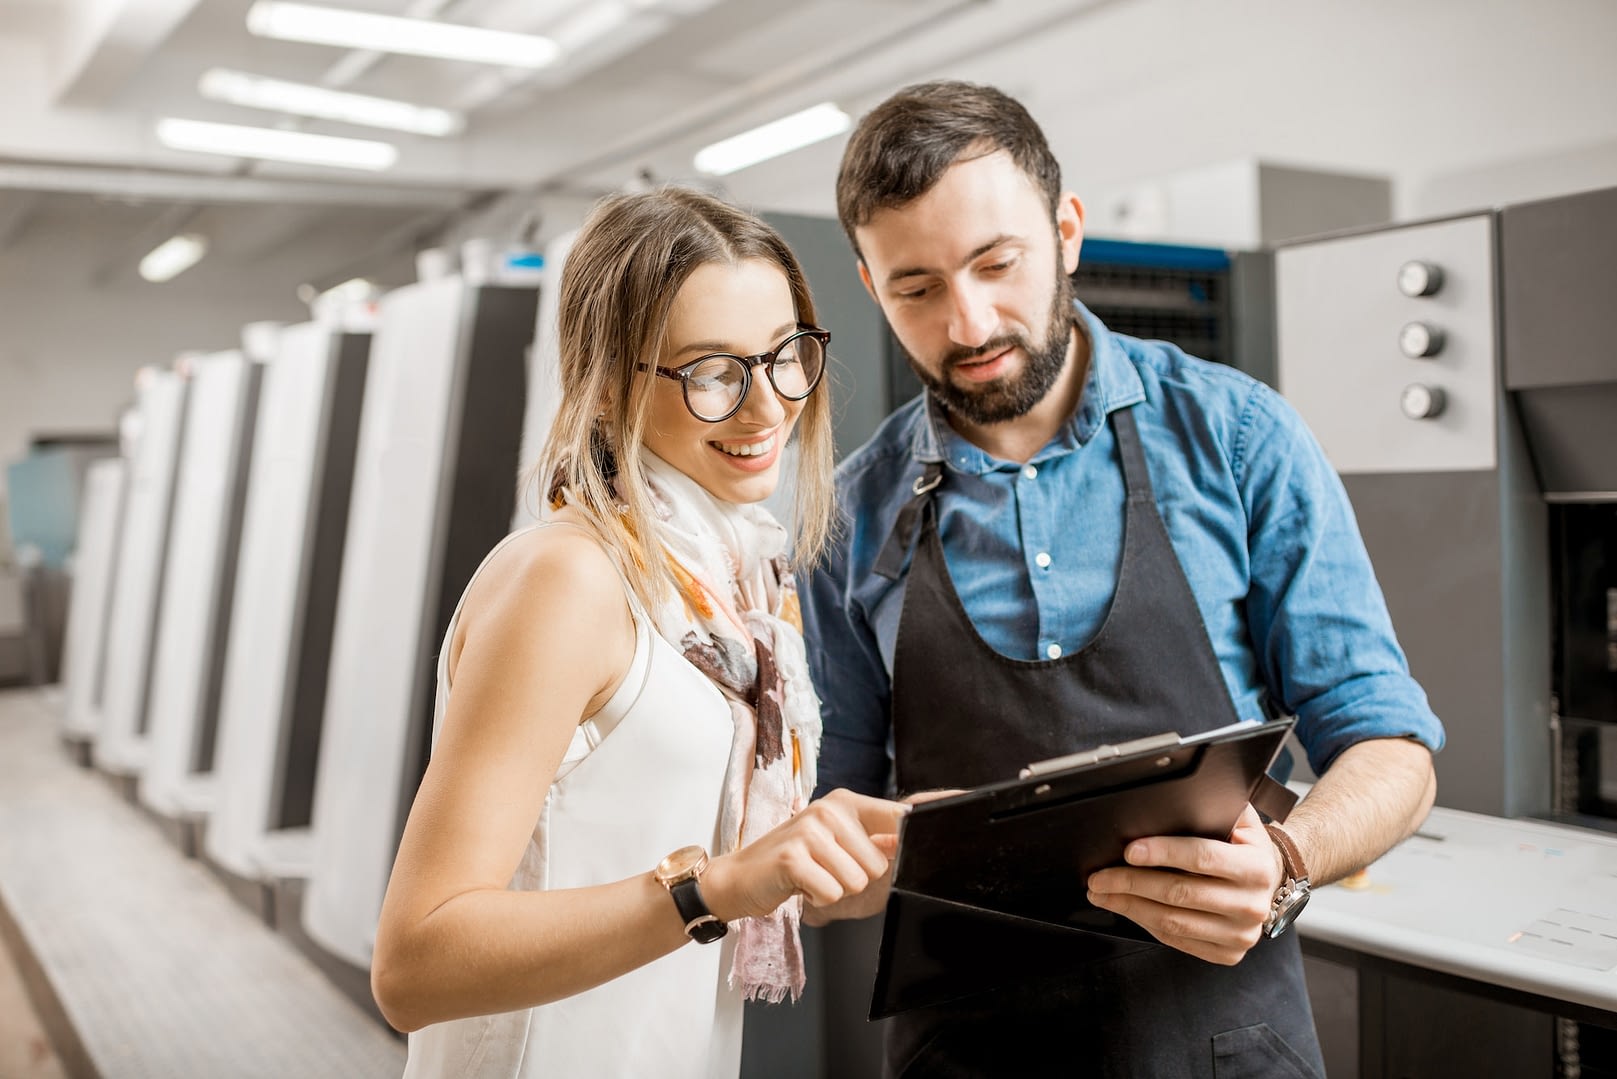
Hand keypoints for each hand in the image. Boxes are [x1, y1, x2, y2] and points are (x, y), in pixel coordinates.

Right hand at [702, 789, 907, 922]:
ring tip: (812, 876)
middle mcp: (828, 809)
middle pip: (878, 865)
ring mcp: (809, 831)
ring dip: (834, 890)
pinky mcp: (793, 857)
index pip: (898, 816)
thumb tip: (909, 844)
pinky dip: (817, 899)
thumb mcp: (836, 842)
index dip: (911, 839)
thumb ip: (873, 841)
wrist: (740, 877)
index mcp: (844, 802)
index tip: (927, 844)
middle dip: (854, 879)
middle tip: (825, 870)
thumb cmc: (794, 862)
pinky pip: (832, 893)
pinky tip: (800, 885)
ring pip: (857, 882)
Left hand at [1084, 804, 1282, 964]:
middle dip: (1131, 883)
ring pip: (1173, 921)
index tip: (1129, 851)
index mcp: (1257, 867)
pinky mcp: (1227, 954)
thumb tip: (1171, 796)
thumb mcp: (1239, 821)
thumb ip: (1212, 808)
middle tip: (1099, 876)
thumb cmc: (1244, 846)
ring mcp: (1240, 934)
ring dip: (1130, 906)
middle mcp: (1252, 904)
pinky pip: (1176, 940)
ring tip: (1102, 893)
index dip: (1162, 853)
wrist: (1269, 882)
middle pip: (1179, 893)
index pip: (1202, 857)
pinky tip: (1127, 908)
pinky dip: (1144, 923)